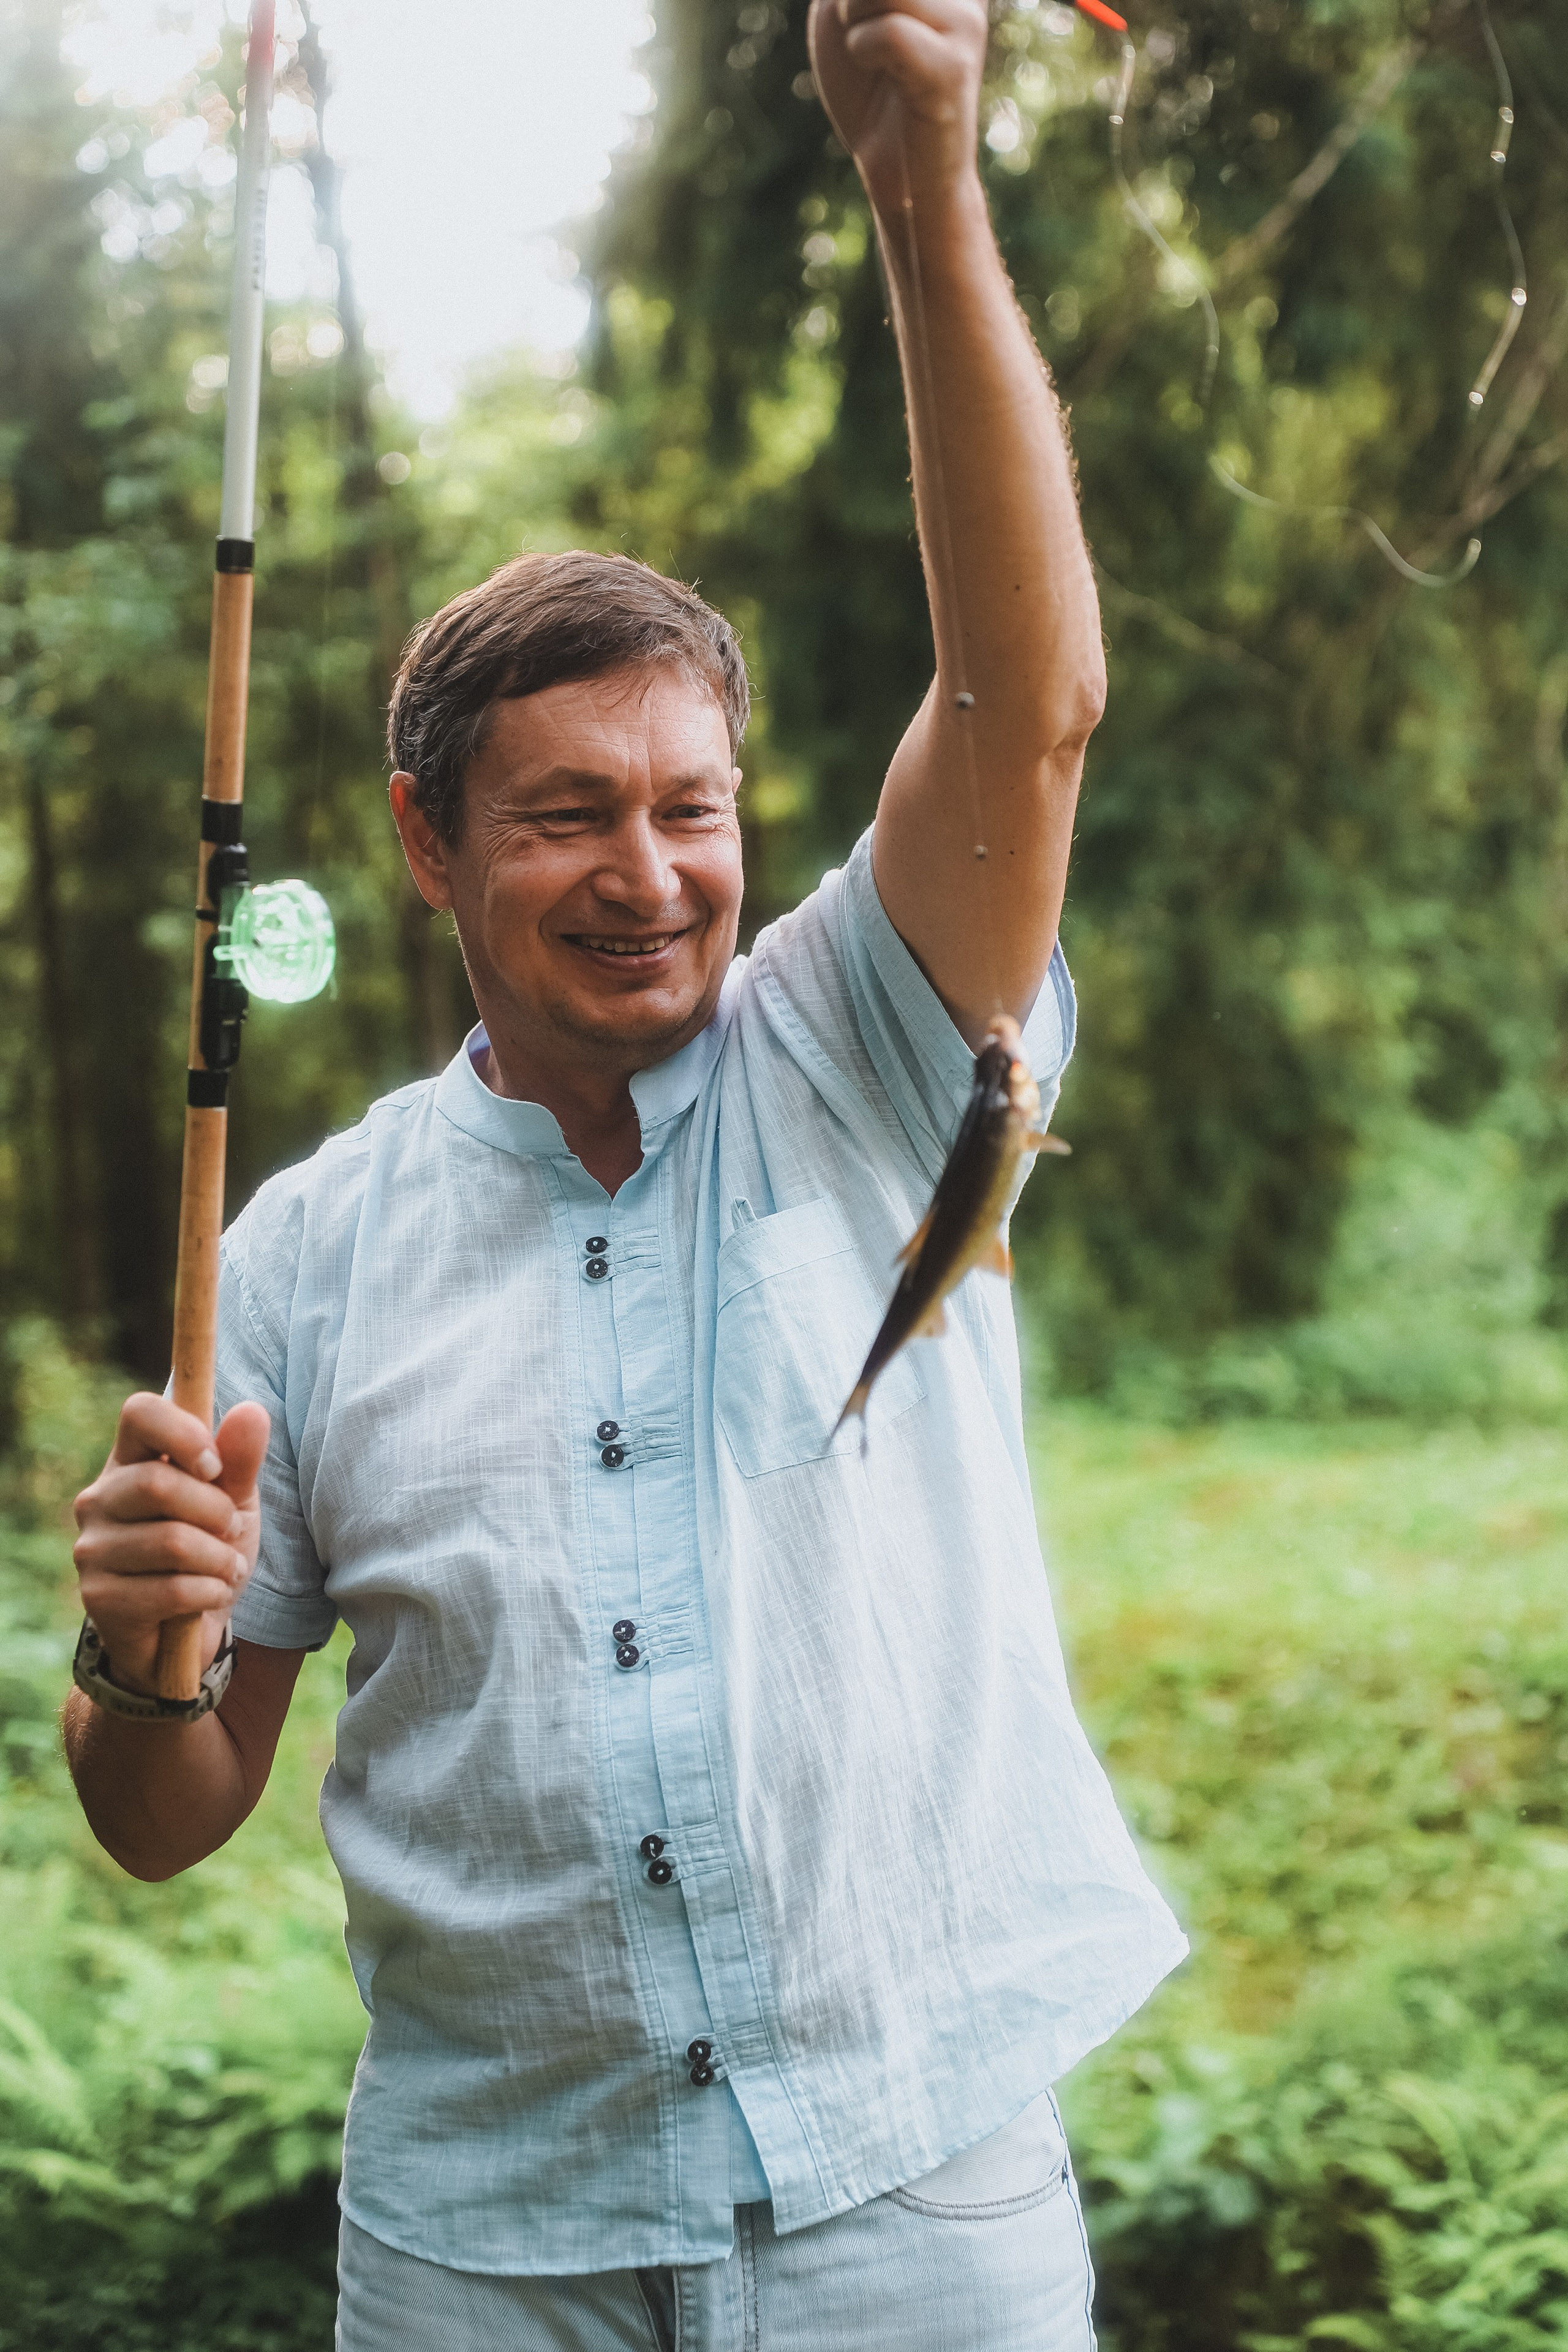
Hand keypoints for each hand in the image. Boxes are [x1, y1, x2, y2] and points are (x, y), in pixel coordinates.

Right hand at [73, 1395, 269, 1696]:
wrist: (188, 1630)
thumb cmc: (208, 1551)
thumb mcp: (233, 1502)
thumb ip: (240, 1460)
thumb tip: (253, 1410)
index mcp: (129, 1462)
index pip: (139, 1413)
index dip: (184, 1433)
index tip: (215, 1467)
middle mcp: (99, 1499)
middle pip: (159, 1483)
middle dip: (216, 1512)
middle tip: (230, 1531)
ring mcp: (92, 1549)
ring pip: (172, 1541)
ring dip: (219, 1559)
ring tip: (226, 1568)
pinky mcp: (98, 1597)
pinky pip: (171, 1590)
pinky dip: (209, 1593)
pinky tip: (211, 1596)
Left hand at [807, 0, 987, 222]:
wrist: (900, 175)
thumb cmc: (870, 90)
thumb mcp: (845, 9)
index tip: (879, 39)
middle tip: (865, 32)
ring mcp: (965, 25)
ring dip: (855, 19)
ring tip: (873, 54)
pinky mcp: (953, 68)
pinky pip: (888, 33)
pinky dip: (865, 51)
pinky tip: (882, 76)